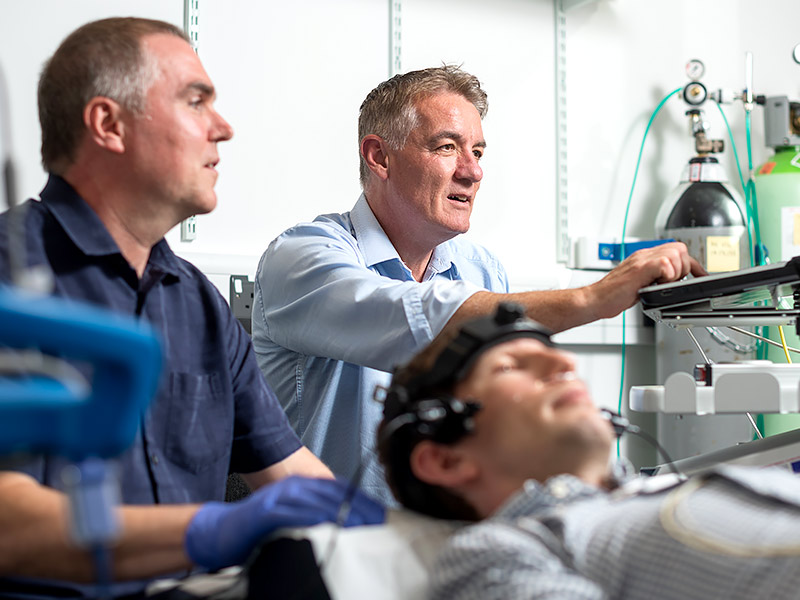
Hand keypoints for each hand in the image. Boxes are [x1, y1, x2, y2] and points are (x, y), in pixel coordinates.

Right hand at [185, 476, 385, 570]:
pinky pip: (294, 513)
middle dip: (357, 507)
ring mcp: (278, 497)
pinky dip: (313, 518)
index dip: (361, 500)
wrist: (220, 533)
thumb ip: (315, 514)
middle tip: (377, 521)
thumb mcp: (293, 517)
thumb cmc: (257, 530)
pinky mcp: (266, 511)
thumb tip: (347, 522)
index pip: (338, 489)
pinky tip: (328, 525)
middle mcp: (292, 487)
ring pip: (317, 501)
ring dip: (341, 512)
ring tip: (361, 524)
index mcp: (300, 486)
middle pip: (332, 493)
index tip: (379, 513)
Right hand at [586, 242, 704, 319]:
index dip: (692, 264)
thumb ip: (653, 278)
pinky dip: (666, 276)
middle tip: (670, 282)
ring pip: (675, 254)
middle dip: (683, 267)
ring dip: (674, 272)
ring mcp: (642, 260)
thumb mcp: (638, 284)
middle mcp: (644, 256)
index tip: (700, 275)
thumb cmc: (612, 295)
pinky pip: (665, 264)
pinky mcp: (640, 268)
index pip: (677, 252)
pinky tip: (654, 284)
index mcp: (645, 258)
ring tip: (661, 284)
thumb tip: (670, 283)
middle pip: (680, 249)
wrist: (595, 299)